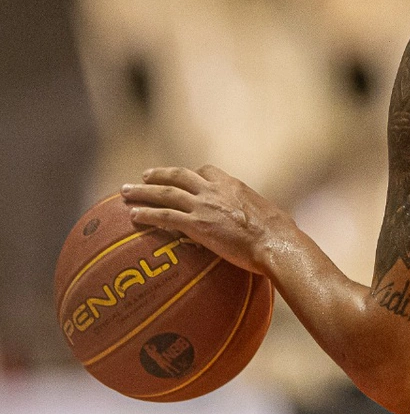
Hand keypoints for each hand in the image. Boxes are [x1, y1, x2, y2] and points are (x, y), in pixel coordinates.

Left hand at [122, 165, 293, 274]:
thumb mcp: (270, 214)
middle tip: (144, 176)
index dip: (193, 174)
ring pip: (166, 193)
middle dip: (160, 174)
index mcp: (233, 185)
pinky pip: (165, 216)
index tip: (184, 177)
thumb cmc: (280, 233)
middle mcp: (215, 190)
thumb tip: (273, 223)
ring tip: (125, 192)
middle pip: (180, 176)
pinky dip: (147, 214)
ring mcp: (204, 206)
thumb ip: (259, 214)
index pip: (207, 171)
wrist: (275, 242)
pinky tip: (133, 216)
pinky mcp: (197, 225)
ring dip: (142, 191)